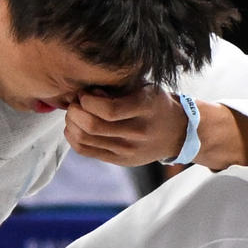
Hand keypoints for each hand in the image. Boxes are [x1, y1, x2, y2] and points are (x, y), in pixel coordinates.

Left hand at [61, 84, 192, 165]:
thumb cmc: (154, 103)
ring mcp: (128, 150)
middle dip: (75, 111)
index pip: (109, 110)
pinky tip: (75, 127)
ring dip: (71, 124)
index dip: (88, 101)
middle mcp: (137, 132)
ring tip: (74, 114)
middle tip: (75, 103)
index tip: (85, 94)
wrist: (176, 132)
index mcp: (145, 108)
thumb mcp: (143, 87)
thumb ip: (117, 87)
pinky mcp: (120, 160)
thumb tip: (86, 93)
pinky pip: (86, 151)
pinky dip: (73, 137)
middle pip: (93, 126)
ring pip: (85, 140)